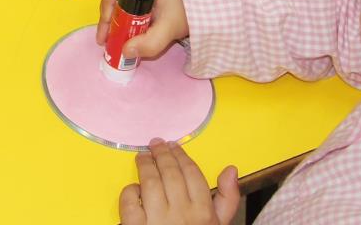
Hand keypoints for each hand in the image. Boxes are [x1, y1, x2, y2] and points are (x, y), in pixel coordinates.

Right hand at [97, 0, 186, 61]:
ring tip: (113, 39)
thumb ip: (150, 42)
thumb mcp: (168, 29)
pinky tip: (125, 33)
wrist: (210, 7)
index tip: (107, 27)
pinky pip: (129, 2)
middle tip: (106, 38)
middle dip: (108, 17)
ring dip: (115, 19)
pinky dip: (124, 17)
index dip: (105, 5)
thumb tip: (125, 52)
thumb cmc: (188, 11)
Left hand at [119, 139, 239, 224]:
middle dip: (162, 155)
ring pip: (149, 182)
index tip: (173, 146)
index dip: (181, 155)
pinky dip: (130, 191)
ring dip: (145, 165)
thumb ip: (227, 199)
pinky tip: (134, 188)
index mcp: (204, 214)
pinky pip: (129, 202)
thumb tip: (231, 169)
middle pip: (170, 174)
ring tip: (143, 157)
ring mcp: (157, 221)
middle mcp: (182, 215)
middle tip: (155, 144)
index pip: (192, 174)